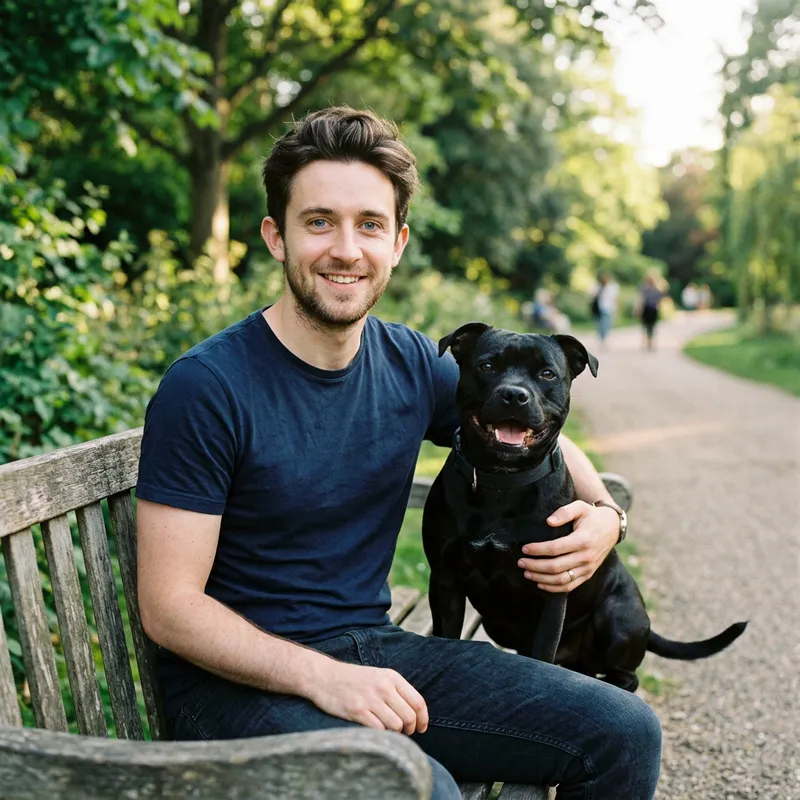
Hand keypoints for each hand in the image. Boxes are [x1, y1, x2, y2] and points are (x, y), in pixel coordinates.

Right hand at [308, 660, 428, 734]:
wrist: (324, 676)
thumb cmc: (353, 679)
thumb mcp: (378, 676)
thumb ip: (396, 690)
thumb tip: (414, 713)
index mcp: (392, 677)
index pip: (417, 702)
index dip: (423, 719)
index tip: (421, 728)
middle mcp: (383, 687)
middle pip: (409, 716)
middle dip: (410, 729)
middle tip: (404, 733)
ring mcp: (370, 699)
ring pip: (396, 726)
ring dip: (395, 734)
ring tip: (389, 732)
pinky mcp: (357, 711)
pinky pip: (379, 730)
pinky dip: (380, 735)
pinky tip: (375, 731)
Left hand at [516, 501, 619, 592]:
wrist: (612, 528)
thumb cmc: (592, 516)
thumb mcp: (580, 507)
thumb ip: (564, 512)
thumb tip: (548, 522)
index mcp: (583, 540)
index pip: (556, 548)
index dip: (538, 550)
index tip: (524, 548)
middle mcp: (586, 556)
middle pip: (556, 567)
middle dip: (535, 566)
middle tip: (521, 562)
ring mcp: (588, 568)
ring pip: (562, 579)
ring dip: (541, 578)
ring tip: (526, 573)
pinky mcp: (588, 574)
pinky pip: (570, 586)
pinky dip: (554, 587)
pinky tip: (540, 583)